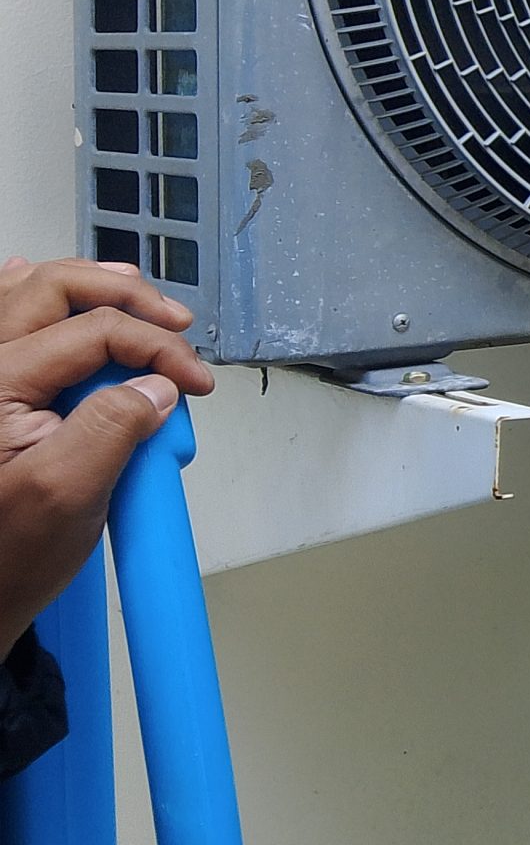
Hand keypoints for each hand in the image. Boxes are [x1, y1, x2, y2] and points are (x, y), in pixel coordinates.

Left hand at [0, 257, 214, 648]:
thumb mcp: (68, 496)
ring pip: (31, 295)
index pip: (93, 331)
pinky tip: (59, 297)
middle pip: (54, 289)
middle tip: (177, 326)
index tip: (195, 383)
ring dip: (93, 291)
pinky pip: (5, 318)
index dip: (156, 348)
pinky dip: (39, 299)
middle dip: (127, 297)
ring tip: (142, 304)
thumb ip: (113, 428)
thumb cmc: (8, 554)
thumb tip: (158, 385)